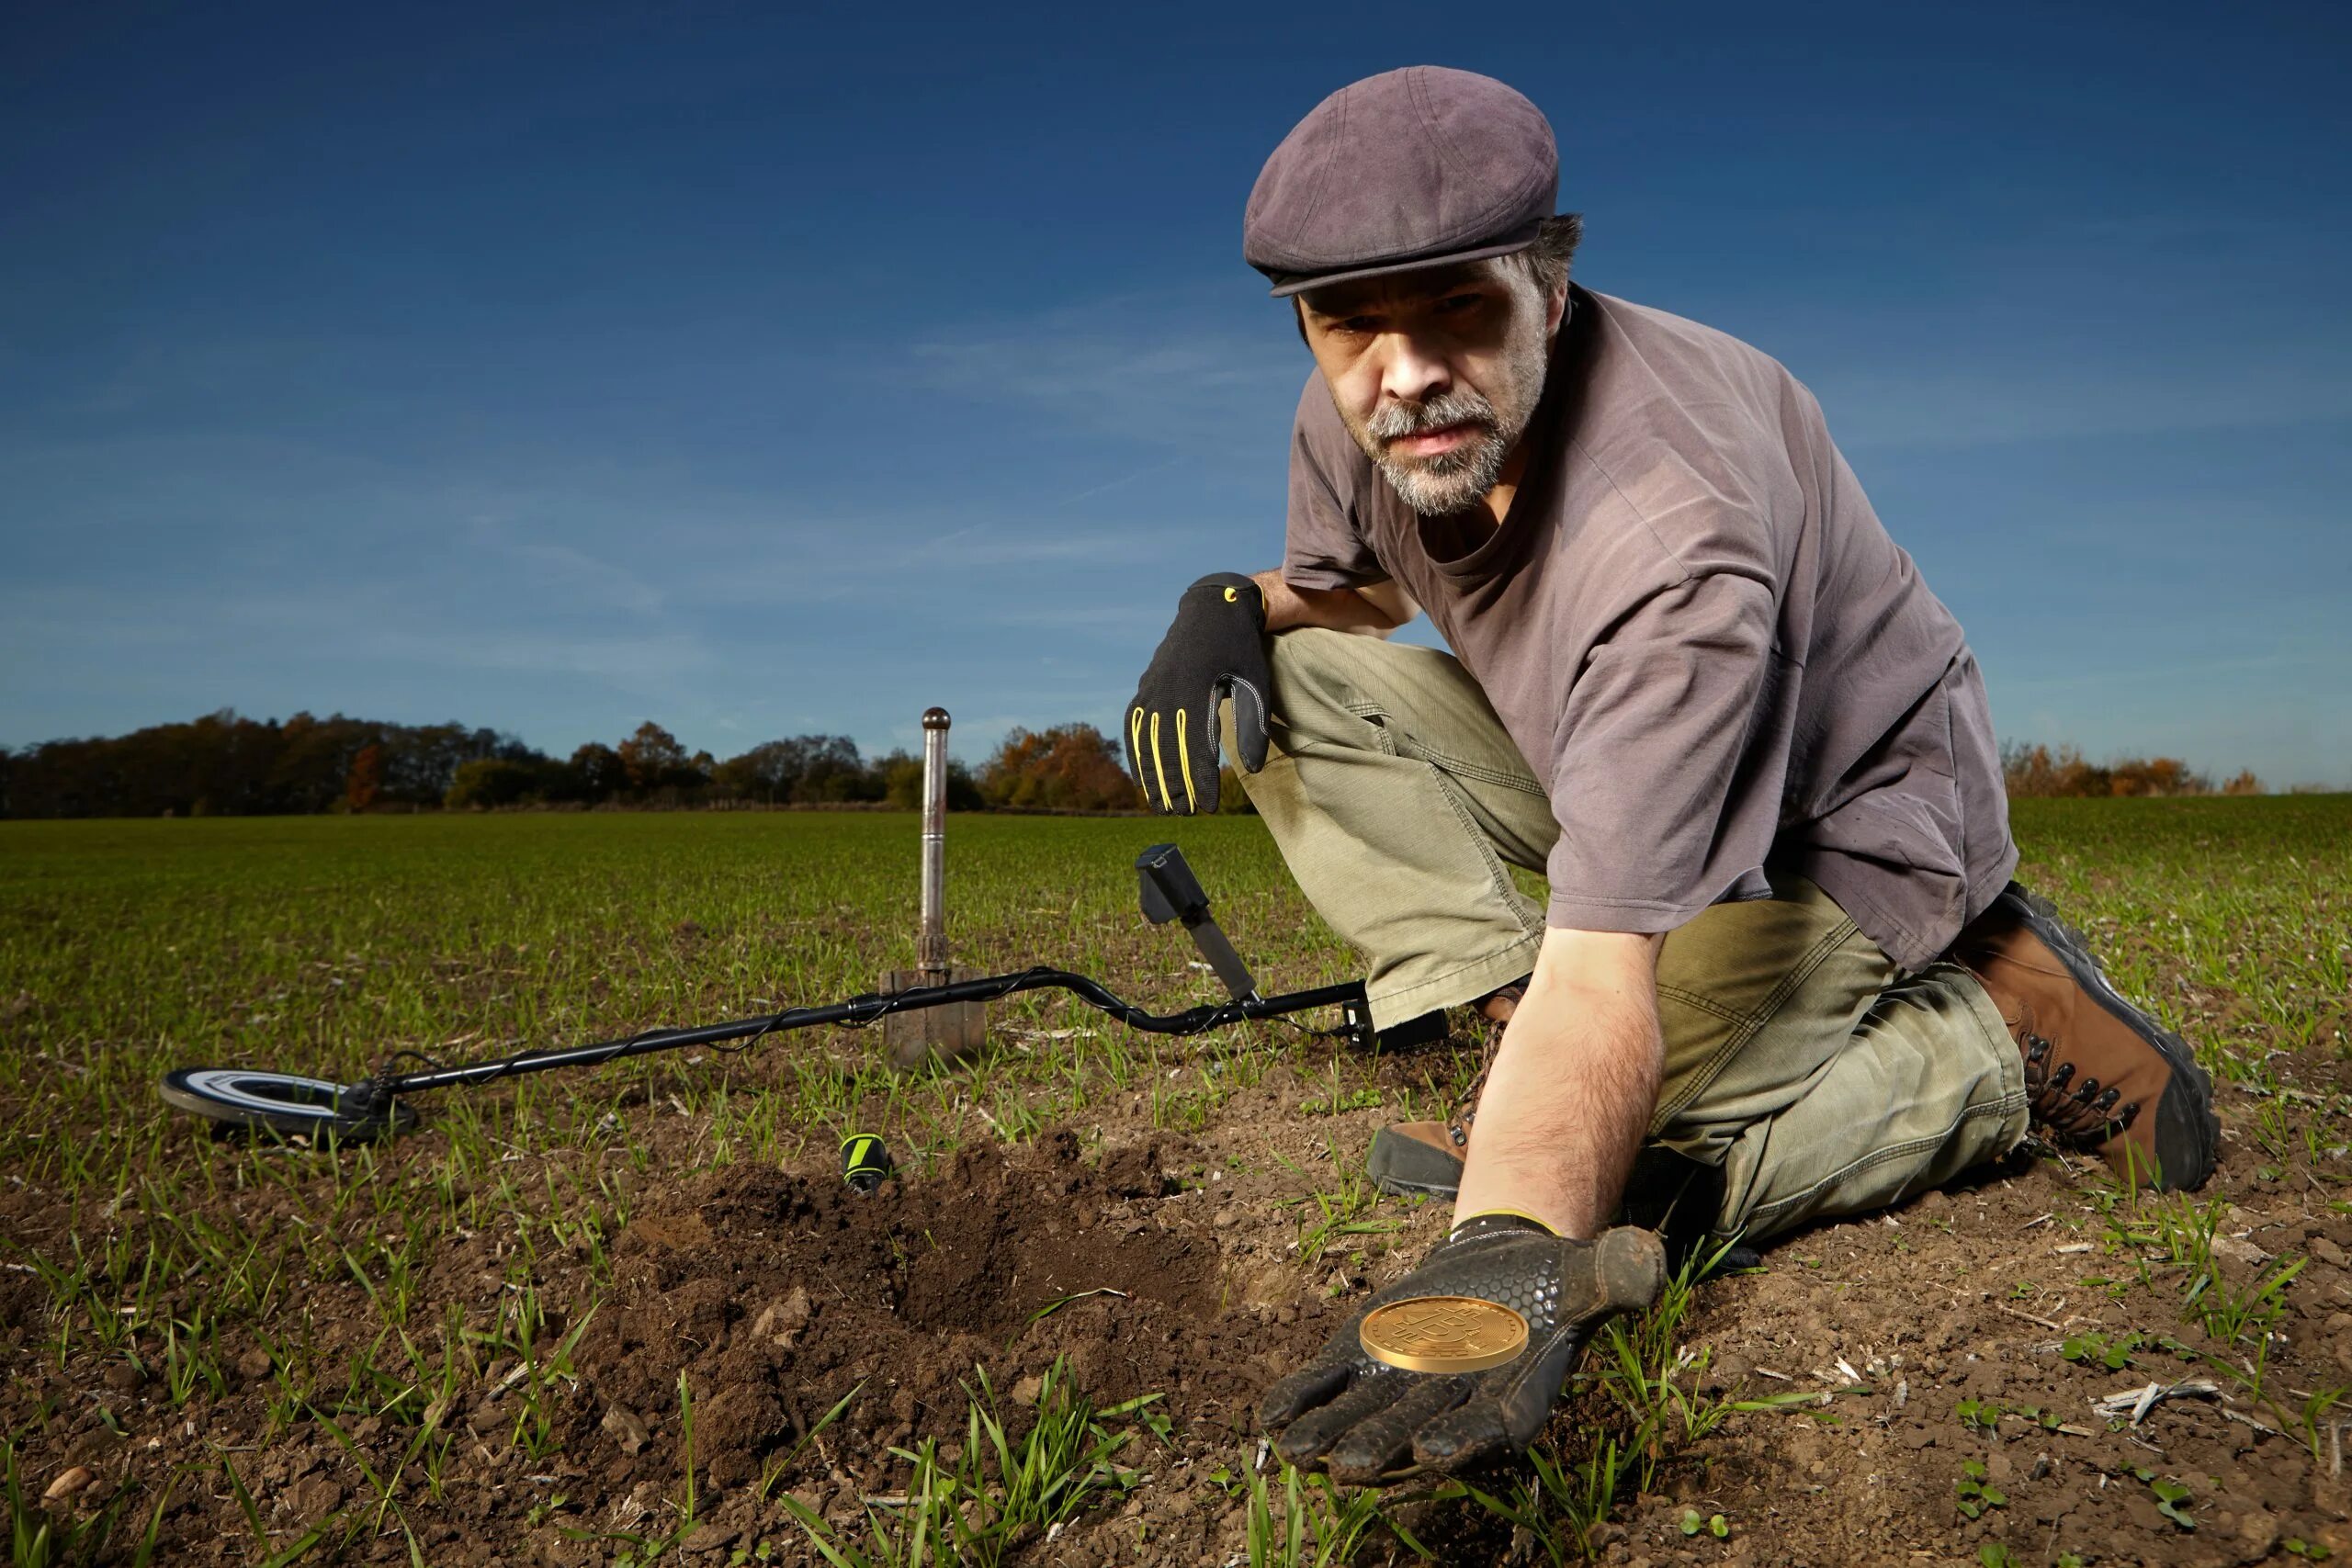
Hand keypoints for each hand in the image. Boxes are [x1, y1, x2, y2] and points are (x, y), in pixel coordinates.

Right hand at [1124, 573, 1269, 813]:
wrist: (1211, 608)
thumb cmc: (1240, 648)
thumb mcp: (1254, 681)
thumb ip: (1253, 725)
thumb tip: (1253, 769)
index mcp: (1195, 687)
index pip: (1197, 746)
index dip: (1202, 780)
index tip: (1210, 808)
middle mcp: (1166, 688)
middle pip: (1167, 749)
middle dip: (1175, 786)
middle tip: (1186, 815)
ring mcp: (1150, 687)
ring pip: (1147, 741)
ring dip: (1154, 777)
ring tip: (1164, 807)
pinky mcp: (1144, 687)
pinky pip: (1135, 726)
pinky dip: (1137, 754)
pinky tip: (1144, 777)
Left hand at [1258, 1217, 1664, 1483]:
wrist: (1498, 1267)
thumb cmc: (1550, 1282)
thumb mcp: (1589, 1272)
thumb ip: (1616, 1274)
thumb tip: (1649, 1258)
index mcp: (1515, 1390)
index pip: (1494, 1425)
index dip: (1465, 1441)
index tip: (1437, 1452)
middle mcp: (1454, 1401)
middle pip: (1416, 1428)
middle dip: (1382, 1447)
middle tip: (1350, 1469)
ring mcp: (1402, 1385)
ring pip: (1363, 1415)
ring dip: (1329, 1435)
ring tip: (1297, 1453)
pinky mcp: (1363, 1361)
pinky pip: (1326, 1384)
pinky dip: (1300, 1398)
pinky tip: (1271, 1416)